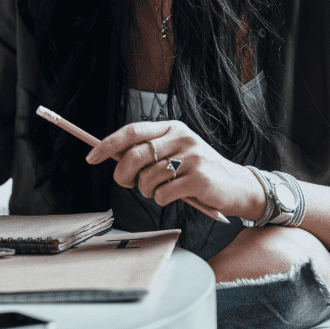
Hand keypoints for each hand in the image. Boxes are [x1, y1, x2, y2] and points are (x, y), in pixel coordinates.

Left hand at [84, 121, 265, 220]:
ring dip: (146, 191)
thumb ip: (149, 152)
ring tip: (159, 191)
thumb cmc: (199, 172)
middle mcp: (182, 138)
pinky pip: (162, 194)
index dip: (108, 145)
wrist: (238, 186)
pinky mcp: (199, 178)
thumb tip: (113, 158)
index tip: (91, 157)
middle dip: (123, 175)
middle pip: (135, 156)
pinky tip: (174, 196)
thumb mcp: (176, 153)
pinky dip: (161, 200)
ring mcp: (192, 157)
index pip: (132, 131)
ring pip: (147, 178)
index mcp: (172, 128)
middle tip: (126, 184)